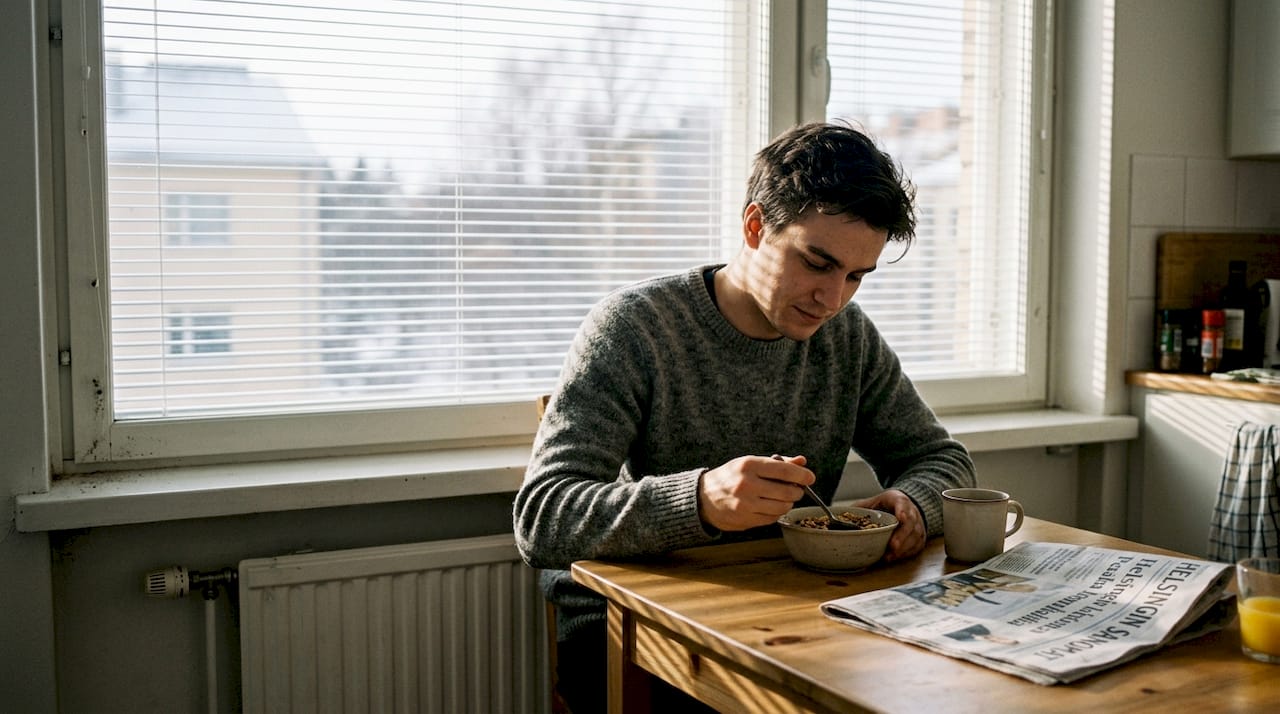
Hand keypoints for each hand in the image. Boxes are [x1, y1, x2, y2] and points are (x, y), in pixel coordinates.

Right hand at [698, 454, 812, 531]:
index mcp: (749, 465)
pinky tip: (771, 505)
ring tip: (783, 497)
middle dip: (797, 491)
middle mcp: (747, 484)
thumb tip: (802, 462)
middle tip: (796, 489)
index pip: (785, 471)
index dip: (802, 475)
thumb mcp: (750, 463)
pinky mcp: (746, 519)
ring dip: (788, 502)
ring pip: (783, 507)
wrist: (704, 498)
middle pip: (788, 491)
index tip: (809, 477)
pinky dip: (777, 512)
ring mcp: (746, 504)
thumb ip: (778, 463)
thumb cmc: (731, 477)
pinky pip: (773, 518)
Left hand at [854, 489, 925, 560]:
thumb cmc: (887, 506)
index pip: (902, 503)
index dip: (902, 510)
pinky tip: (895, 557)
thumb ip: (860, 509)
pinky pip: (916, 546)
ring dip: (903, 548)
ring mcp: (917, 525)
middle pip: (910, 523)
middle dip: (902, 535)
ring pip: (915, 536)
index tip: (901, 518)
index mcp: (898, 499)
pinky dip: (906, 553)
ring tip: (890, 556)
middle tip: (893, 546)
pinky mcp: (920, 537)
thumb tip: (840, 517)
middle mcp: (911, 512)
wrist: (905, 508)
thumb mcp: (873, 502)